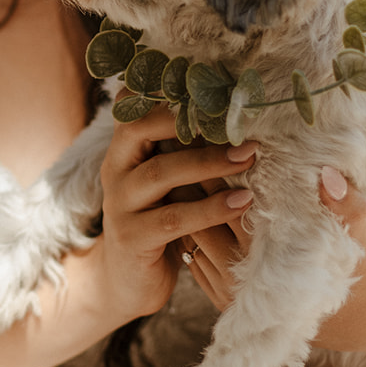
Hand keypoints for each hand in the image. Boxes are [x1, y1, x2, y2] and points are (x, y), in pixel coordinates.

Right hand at [98, 103, 255, 321]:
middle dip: (189, 120)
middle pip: (139, 127)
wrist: (123, 284)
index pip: (134, 105)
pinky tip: (242, 203)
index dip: (167, 89)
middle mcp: (116, 170)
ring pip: (160, 173)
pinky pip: (173, 219)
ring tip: (249, 157)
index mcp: (124, 151)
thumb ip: (181, 152)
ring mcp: (120, 205)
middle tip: (238, 120)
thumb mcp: (165, 184)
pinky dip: (210, 209)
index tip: (212, 82)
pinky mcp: (132, 238)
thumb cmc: (157, 224)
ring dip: (209, 163)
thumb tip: (235, 115)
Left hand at [183, 165, 365, 351]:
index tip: (205, 138)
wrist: (363, 324)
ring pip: (192, 240)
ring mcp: (229, 294)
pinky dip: (190, 235)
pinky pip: (194, 262)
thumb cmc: (363, 274)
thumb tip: (328, 174)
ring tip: (177, 172)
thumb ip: (347, 208)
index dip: (216, 171)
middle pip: (202, 219)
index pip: (229, 206)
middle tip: (180, 147)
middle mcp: (242, 279)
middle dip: (194, 184)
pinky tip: (188, 209)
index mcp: (270, 260)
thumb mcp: (360, 241)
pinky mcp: (225, 303)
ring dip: (188, 209)